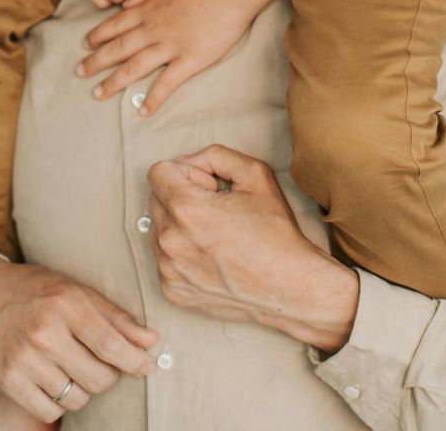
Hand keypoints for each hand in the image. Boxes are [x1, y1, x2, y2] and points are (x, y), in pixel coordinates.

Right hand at [0, 259, 158, 421]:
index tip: (146, 366)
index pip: (110, 345)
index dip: (135, 361)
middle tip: (99, 360)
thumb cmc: (36, 290)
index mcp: (65, 304)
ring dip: (84, 388)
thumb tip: (150, 341)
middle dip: (108, 375)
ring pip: (77, 399)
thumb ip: (115, 317)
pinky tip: (55, 380)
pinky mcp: (7, 381)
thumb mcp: (77, 291)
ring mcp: (23, 359)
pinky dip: (59, 401)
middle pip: (99, 378)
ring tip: (73, 367)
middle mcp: (43, 333)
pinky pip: (50, 410)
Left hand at [77, 0, 262, 112]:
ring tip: (97, 94)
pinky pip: (167, 83)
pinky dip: (153, 98)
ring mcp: (170, 47)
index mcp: (147, 8)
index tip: (84, 45)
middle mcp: (152, 30)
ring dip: (113, 82)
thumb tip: (126, 4)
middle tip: (79, 72)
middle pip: (117, 49)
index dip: (97, 36)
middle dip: (95, 62)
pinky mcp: (190, 60)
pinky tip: (142, 111)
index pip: (114, 25)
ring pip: (134, 68)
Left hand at [147, 145, 359, 351]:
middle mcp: (170, 241)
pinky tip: (211, 257)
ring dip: (178, 225)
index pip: (158, 172)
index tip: (210, 188)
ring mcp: (169, 270)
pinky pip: (164, 259)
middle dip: (181, 196)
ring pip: (157, 229)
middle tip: (216, 210)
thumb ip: (215, 155)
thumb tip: (187, 162)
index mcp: (186, 209)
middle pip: (155, 199)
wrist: (290, 288)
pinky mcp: (173, 291)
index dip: (187, 172)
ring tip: (214, 235)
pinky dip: (181, 254)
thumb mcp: (256, 174)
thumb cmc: (276, 233)